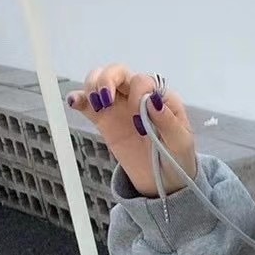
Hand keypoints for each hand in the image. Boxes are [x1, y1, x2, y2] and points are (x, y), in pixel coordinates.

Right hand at [68, 65, 196, 197]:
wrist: (164, 182)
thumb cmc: (178, 159)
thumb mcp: (180, 143)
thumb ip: (168, 122)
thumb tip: (153, 100)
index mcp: (160, 97)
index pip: (142, 81)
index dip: (137, 94)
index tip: (139, 119)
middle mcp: (138, 96)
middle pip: (118, 72)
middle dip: (108, 79)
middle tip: (106, 99)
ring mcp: (120, 107)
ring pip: (101, 82)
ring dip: (93, 86)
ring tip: (96, 104)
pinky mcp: (105, 121)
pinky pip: (89, 105)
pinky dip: (79, 99)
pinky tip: (74, 102)